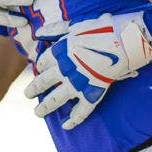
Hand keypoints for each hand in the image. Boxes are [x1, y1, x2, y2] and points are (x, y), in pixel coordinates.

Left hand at [23, 13, 151, 128]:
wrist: (125, 40)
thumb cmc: (101, 29)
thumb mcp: (75, 25)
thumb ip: (55, 30)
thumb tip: (39, 33)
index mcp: (60, 51)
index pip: (43, 62)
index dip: (40, 66)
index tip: (39, 70)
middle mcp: (64, 69)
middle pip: (43, 82)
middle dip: (34, 89)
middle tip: (27, 95)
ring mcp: (77, 83)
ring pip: (56, 99)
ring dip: (45, 108)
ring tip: (37, 114)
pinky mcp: (92, 93)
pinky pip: (81, 111)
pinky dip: (73, 120)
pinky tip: (66, 126)